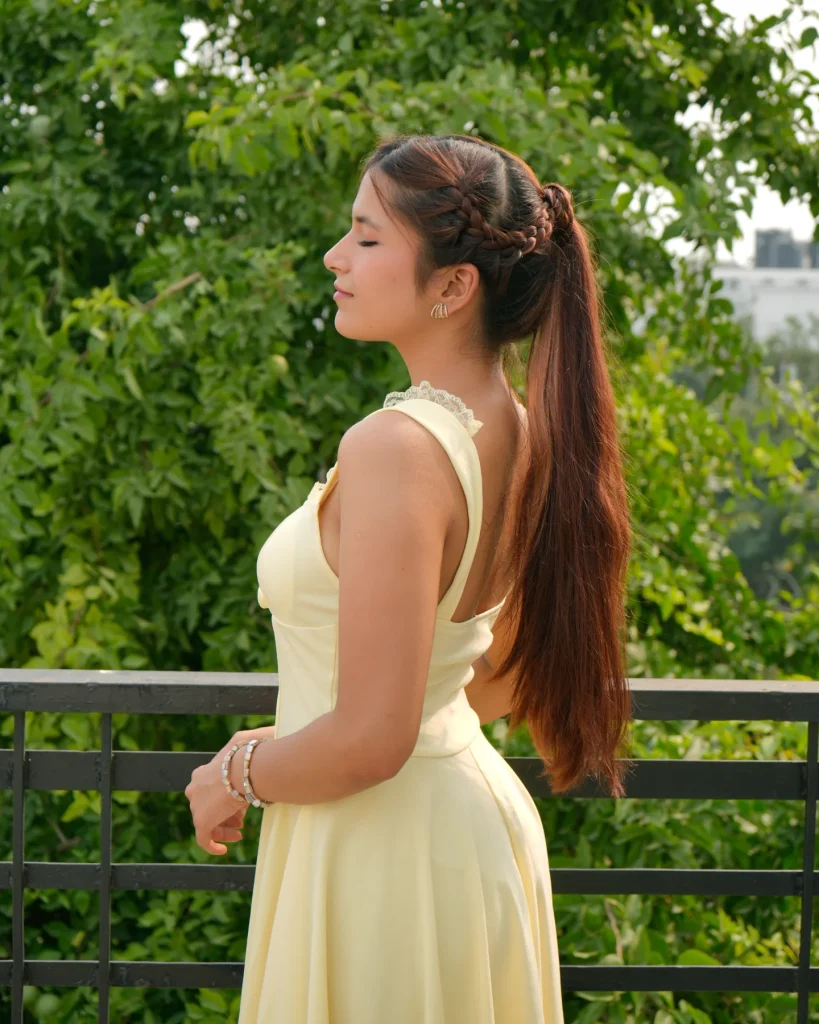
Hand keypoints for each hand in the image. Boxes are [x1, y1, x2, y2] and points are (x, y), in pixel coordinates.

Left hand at [185, 727, 277, 854]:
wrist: (247, 769)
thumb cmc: (251, 754)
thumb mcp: (251, 739)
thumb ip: (257, 737)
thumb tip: (273, 732)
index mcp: (204, 772)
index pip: (210, 788)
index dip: (225, 797)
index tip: (241, 803)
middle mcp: (195, 789)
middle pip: (207, 805)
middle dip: (224, 812)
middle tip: (241, 817)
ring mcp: (197, 806)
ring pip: (206, 822)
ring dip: (223, 827)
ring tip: (239, 830)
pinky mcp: (202, 822)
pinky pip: (204, 839)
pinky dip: (213, 845)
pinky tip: (224, 850)